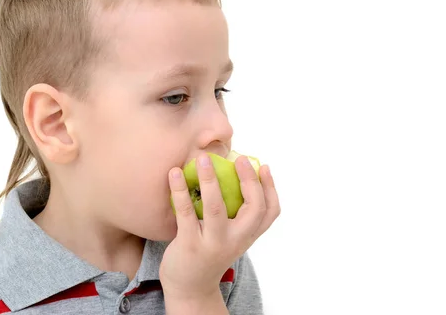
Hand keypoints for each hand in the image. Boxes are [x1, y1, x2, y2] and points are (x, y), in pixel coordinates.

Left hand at [159, 152, 280, 301]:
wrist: (190, 287)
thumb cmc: (210, 251)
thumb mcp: (231, 236)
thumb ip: (236, 213)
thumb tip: (230, 171)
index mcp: (248, 235)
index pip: (271, 212)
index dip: (271, 187)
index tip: (263, 166)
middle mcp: (236, 240)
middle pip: (253, 209)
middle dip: (249, 181)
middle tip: (239, 159)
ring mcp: (213, 243)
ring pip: (216, 209)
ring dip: (210, 181)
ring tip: (203, 159)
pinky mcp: (190, 244)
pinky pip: (186, 213)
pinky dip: (180, 191)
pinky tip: (174, 174)